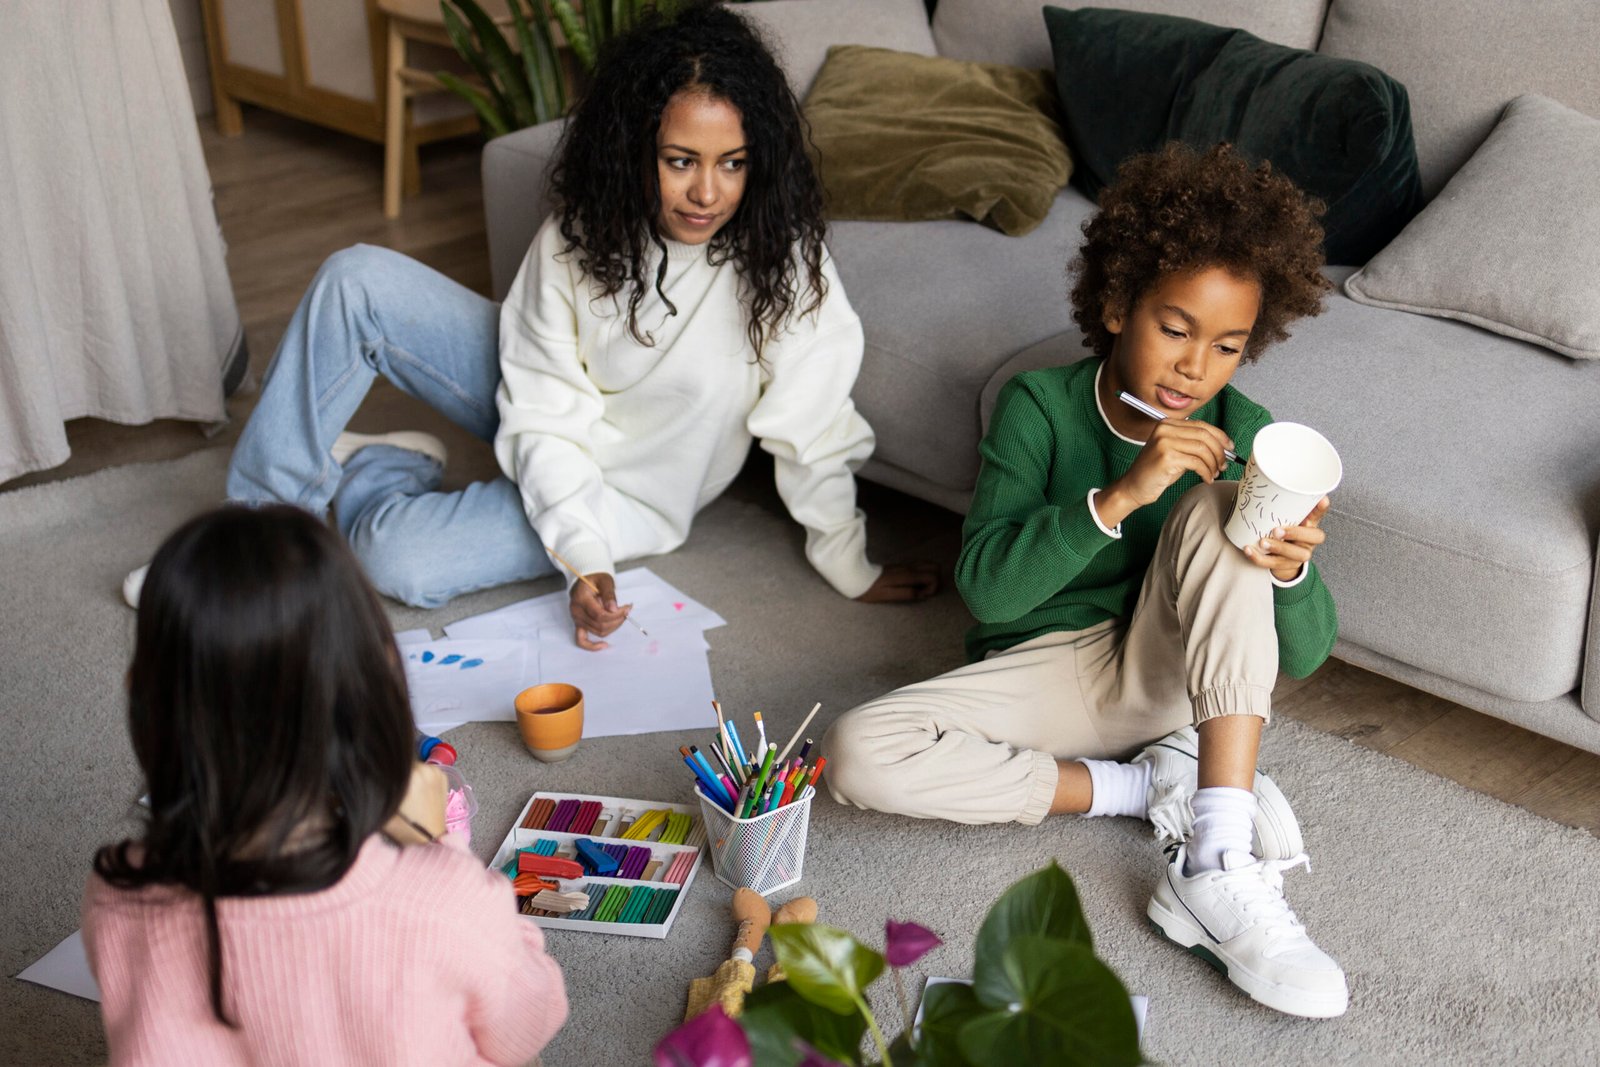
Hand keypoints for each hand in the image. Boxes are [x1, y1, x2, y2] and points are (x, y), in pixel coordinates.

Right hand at [383, 763, 447, 844]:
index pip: (393, 760)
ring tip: (408, 790)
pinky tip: (418, 790)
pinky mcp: (443, 775)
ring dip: (411, 772)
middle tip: (397, 787)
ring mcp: (436, 771)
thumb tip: (371, 773)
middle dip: (399, 771)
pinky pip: (427, 769)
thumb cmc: (405, 827)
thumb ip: (378, 788)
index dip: (386, 768)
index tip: (384, 778)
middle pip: (405, 761)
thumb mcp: (384, 808)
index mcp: (411, 776)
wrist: (429, 838)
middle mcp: (425, 770)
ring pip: (416, 764)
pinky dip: (422, 776)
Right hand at [569, 572, 630, 650]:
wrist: (584, 580)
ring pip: (598, 632)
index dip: (617, 614)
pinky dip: (592, 646)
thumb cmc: (595, 579)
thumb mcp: (605, 581)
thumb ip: (609, 594)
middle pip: (601, 625)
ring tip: (620, 616)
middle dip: (618, 620)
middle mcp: (577, 612)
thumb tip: (614, 609)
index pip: (600, 615)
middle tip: (626, 610)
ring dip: (613, 627)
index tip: (627, 607)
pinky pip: (581, 640)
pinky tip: (604, 645)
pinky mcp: (578, 625)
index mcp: (581, 599)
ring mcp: (576, 620)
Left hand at [856, 562, 939, 602]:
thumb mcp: (886, 596)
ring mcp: (906, 566)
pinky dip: (923, 576)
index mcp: (906, 575)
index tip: (920, 595)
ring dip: (929, 578)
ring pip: (929, 565)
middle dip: (935, 581)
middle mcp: (908, 568)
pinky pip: (920, 567)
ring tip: (919, 590)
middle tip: (923, 592)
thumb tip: (920, 594)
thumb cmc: (869, 589)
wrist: (855, 576)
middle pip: (935, 567)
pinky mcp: (902, 567)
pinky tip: (913, 585)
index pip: (933, 577)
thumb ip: (905, 593)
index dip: (932, 589)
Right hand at [1115, 418, 1233, 506]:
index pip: (1202, 425)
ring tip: (1214, 473)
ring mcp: (1165, 442)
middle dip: (1219, 451)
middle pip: (1204, 435)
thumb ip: (1193, 444)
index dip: (1220, 436)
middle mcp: (1165, 429)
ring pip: (1202, 449)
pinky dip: (1206, 472)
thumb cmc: (1156, 471)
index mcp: (1167, 424)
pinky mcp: (1166, 457)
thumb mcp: (1175, 451)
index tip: (1229, 448)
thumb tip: (1222, 446)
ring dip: (1213, 464)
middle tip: (1223, 464)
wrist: (1134, 486)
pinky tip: (1206, 479)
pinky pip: (1196, 463)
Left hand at [1242, 496, 1329, 581]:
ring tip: (1262, 542)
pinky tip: (1248, 550)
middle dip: (1295, 533)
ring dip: (1278, 548)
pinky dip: (1259, 558)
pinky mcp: (1285, 566)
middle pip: (1313, 537)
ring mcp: (1298, 555)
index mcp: (1309, 524)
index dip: (1321, 509)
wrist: (1280, 559)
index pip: (1319, 514)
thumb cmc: (1281, 529)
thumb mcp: (1282, 515)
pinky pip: (1273, 564)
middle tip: (1277, 529)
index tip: (1322, 500)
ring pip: (1295, 554)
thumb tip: (1258, 473)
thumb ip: (1275, 500)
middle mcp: (1308, 540)